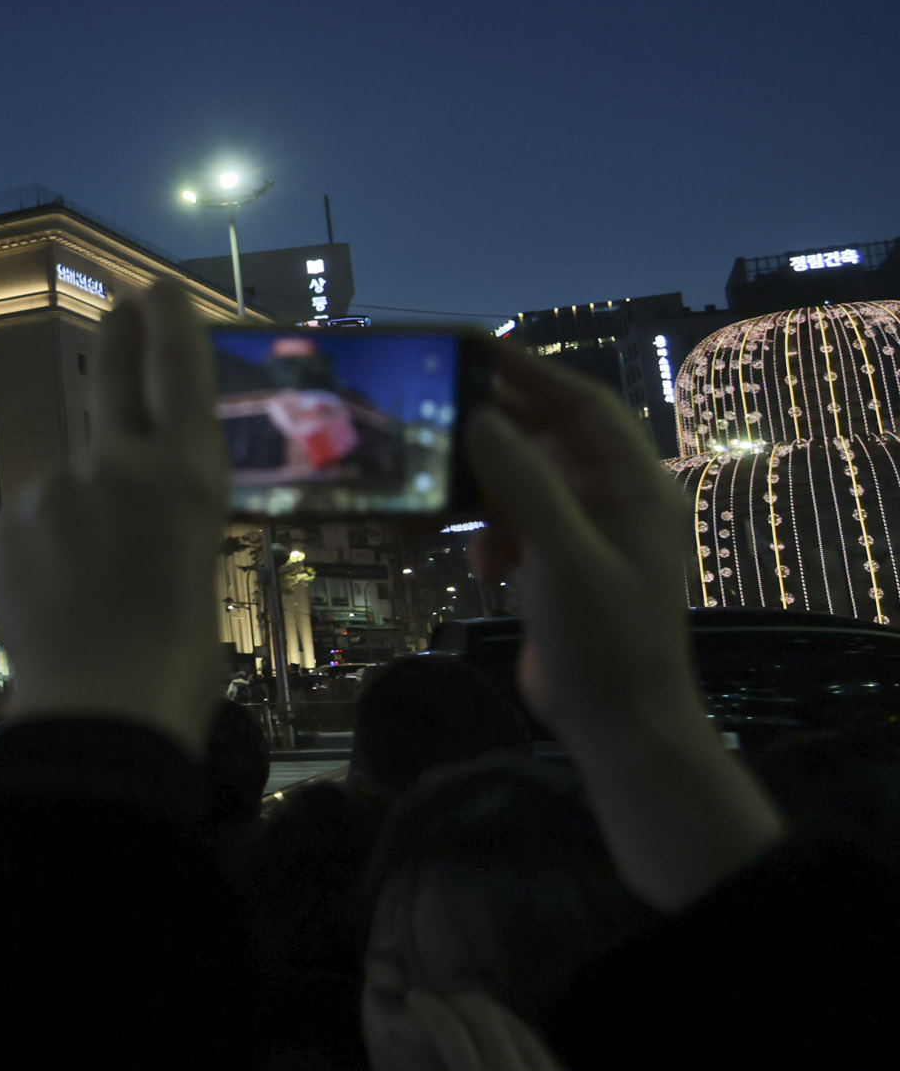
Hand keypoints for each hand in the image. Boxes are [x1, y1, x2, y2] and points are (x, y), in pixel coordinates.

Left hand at [0, 282, 224, 754]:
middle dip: (122, 340)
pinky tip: (59, 604)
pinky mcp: (7, 522)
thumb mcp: (194, 567)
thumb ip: (158, 520)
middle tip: (123, 307)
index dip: (170, 328)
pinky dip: (42, 556)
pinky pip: (30, 528)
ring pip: (67, 488)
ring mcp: (56, 488)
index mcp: (189, 478)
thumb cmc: (174, 659)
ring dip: (77, 523)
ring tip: (94, 594)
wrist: (101, 708)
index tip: (158, 291)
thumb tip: (126, 515)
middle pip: (115, 382)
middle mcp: (120, 465)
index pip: (180, 377)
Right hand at [369, 991, 583, 1070]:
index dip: (427, 1008)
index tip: (412, 999)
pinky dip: (504, 1027)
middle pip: (481, 1013)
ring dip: (479, 1012)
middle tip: (436, 1008)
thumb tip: (397, 1034)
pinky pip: (529, 1038)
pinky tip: (492, 1038)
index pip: (450, 1031)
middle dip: (454, 1002)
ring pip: (508, 1020)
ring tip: (461, 1020)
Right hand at [465, 343, 781, 907]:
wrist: (619, 725)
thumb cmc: (604, 640)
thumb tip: (481, 418)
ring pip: (526, 481)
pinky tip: (479, 563)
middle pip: (549, 436)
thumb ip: (524, 484)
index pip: (582, 404)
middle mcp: (615, 499)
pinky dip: (492, 533)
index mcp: (635, 485)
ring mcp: (588, 533)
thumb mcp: (562, 557)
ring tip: (447, 496)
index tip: (474, 345)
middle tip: (436, 410)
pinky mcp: (561, 566)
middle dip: (497, 429)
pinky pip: (518, 524)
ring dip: (487, 490)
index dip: (530, 371)